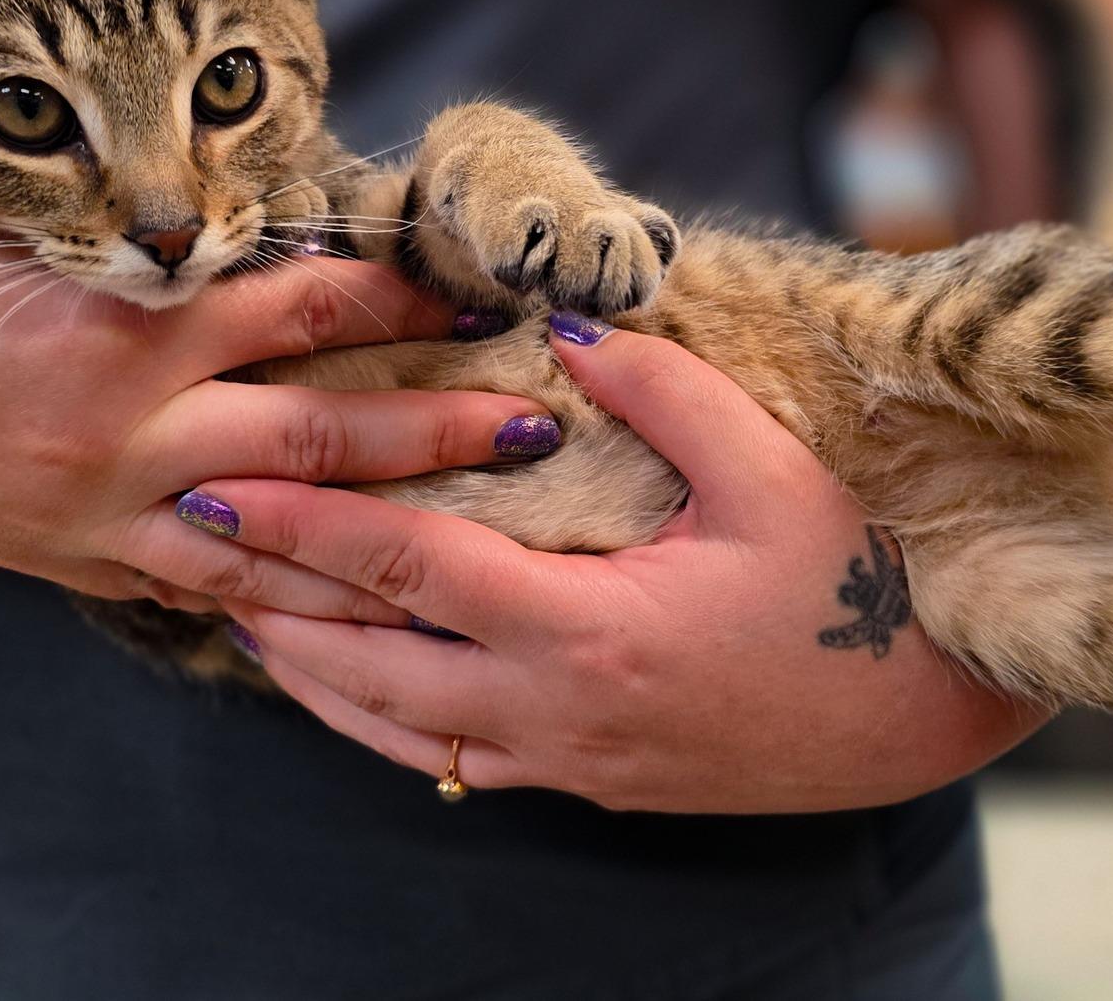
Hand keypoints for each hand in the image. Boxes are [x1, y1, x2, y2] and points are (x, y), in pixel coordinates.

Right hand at [0, 170, 554, 609]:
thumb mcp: (17, 204)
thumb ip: (142, 227)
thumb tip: (261, 224)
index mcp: (121, 314)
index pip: (303, 297)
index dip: (404, 288)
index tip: (484, 286)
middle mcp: (126, 422)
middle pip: (327, 431)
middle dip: (442, 430)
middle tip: (541, 425)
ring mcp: (100, 507)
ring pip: (280, 539)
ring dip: (390, 541)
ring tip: (485, 545)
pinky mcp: (69, 559)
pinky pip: (202, 595)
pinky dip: (283, 604)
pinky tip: (355, 618)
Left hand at [176, 324, 1050, 812]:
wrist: (923, 717)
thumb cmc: (857, 590)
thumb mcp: (773, 475)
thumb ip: (667, 396)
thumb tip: (573, 330)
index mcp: (592, 627)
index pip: (410, 570)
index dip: (308, 525)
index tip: (224, 487)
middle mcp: (558, 709)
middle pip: (370, 663)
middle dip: (272, 602)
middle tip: (190, 551)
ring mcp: (570, 758)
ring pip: (397, 728)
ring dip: (310, 673)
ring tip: (241, 617)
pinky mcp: (592, 781)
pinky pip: (452, 761)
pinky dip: (379, 723)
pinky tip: (353, 692)